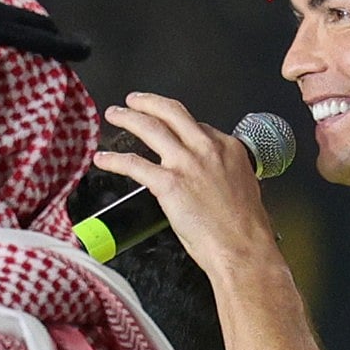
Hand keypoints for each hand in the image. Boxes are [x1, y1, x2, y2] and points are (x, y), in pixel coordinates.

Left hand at [93, 92, 279, 274]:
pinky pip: (134, 164)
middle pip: (172, 112)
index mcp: (229, 148)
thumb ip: (225, 173)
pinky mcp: (169, 184)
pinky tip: (103, 159)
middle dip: (148, 102)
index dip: (179, 124)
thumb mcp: (245, 186)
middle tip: (133, 101)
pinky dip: (114, 160)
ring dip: (128, 118)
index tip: (169, 125)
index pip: (198, 125)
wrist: (243, 248)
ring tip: (115, 115)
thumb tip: (212, 175)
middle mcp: (207, 149)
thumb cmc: (246, 227)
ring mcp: (187, 164)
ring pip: (150, 128)